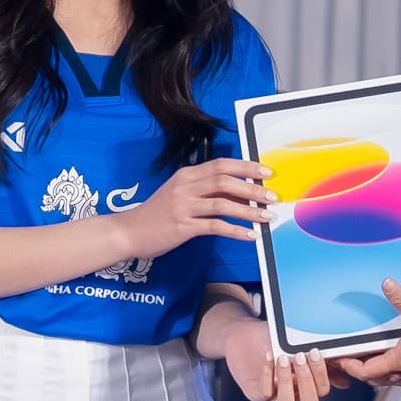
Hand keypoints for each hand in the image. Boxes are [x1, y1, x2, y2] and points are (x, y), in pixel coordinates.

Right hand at [114, 159, 271, 261]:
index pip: (222, 164)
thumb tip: (237, 190)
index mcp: (187, 175)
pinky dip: (235, 230)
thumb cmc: (157, 214)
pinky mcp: (182, 226)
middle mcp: (185, 186)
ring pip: (223, 203)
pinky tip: (250, 236)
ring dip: (248, 211)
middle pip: (225, 180)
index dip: (247, 167)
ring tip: (266, 217)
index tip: (266, 172)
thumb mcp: (179, 194)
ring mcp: (183, 206)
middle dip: (253, 188)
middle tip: (272, 196)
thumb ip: (204, 190)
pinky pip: (214, 226)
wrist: (129, 231)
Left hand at [219, 318, 336, 400]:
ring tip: (284, 360)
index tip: (316, 352)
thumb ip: (321, 360)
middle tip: (300, 356)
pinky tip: (269, 358)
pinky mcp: (256, 394)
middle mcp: (293, 393)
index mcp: (307, 383)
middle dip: (307, 380)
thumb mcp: (298, 345)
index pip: (323, 390)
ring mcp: (274, 396)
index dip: (322, 374)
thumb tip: (344, 380)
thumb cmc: (271, 339)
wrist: (244, 335)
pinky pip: (265, 393)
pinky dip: (267, 375)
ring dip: (288, 383)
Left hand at [342, 280, 400, 388]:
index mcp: (396, 362)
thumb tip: (388, 286)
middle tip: (353, 357)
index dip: (349, 366)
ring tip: (374, 356)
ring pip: (391, 379)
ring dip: (380, 370)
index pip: (364, 371)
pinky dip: (398, 368)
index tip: (341, 358)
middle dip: (362, 370)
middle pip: (375, 378)